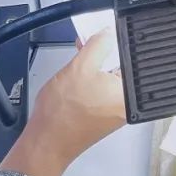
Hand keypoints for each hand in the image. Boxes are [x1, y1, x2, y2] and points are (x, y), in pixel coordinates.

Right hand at [1, 31, 125, 175]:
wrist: (45, 142)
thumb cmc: (62, 114)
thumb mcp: (80, 66)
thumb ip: (99, 44)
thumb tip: (109, 32)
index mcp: (129, 94)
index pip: (130, 57)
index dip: (114, 42)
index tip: (102, 37)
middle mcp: (127, 106)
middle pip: (120, 69)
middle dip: (102, 57)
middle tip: (84, 51)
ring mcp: (115, 113)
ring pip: (108, 80)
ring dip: (93, 70)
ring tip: (75, 70)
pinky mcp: (102, 117)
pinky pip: (101, 92)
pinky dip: (90, 84)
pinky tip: (75, 84)